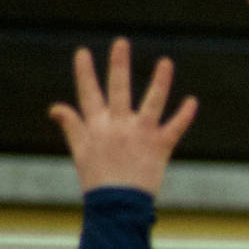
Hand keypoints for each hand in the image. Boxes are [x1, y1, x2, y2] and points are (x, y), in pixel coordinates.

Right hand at [48, 38, 197, 195]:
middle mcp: (118, 126)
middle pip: (118, 89)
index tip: (83, 52)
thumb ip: (71, 125)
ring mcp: (140, 134)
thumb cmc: (98, 181)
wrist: (117, 207)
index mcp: (97, 126)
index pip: (88, 94)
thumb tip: (55, 107)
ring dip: (160, 81)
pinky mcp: (160, 146)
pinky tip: (193, 101)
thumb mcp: (79, 151)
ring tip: (166, 62)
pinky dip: (185, 115)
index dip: (85, 73)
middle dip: (118, 64)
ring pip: (151, 102)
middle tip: (122, 42)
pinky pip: (175, 127)